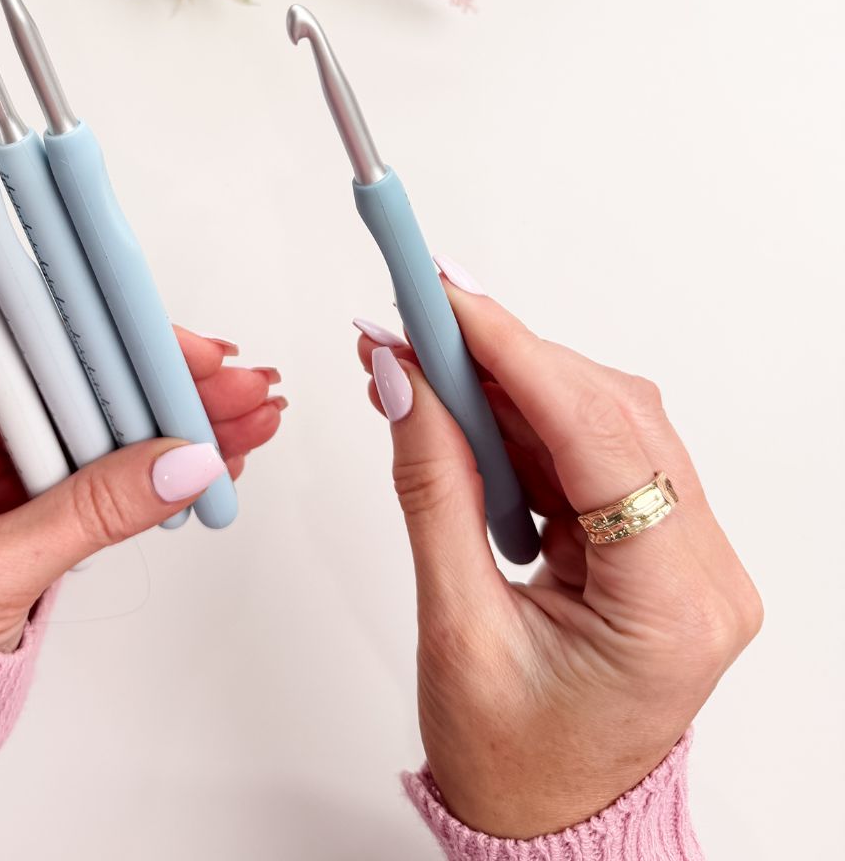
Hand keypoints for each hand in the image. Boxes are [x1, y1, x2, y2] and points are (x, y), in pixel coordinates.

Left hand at [0, 329, 283, 651]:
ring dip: (173, 426)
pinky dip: (153, 467)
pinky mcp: (18, 503)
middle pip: (72, 387)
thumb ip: (93, 510)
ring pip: (95, 427)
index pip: (27, 359)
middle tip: (242, 392)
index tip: (186, 358)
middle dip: (162, 391)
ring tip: (249, 424)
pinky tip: (213, 460)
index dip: (111, 353)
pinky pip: (95, 469)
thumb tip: (183, 460)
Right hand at [356, 277, 761, 838]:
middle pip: (610, 414)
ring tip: (420, 361)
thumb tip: (404, 379)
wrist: (547, 825)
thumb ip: (432, 489)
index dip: (516, 354)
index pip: (602, 438)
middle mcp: (703, 571)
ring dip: (506, 384)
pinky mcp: (655, 544)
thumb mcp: (456, 627)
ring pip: (601, 420)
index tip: (446, 298)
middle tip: (415, 320)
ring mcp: (686, 555)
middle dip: (504, 358)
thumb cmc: (513, 761)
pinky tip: (460, 405)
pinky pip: (589, 452)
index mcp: (674, 608)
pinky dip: (519, 421)